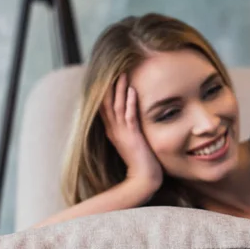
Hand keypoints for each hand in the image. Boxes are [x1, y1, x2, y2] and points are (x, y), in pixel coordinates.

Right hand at [100, 73, 162, 189]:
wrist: (143, 180)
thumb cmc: (141, 163)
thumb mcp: (132, 143)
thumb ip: (130, 131)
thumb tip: (133, 121)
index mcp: (113, 131)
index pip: (105, 107)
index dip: (106, 91)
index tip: (108, 76)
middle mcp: (114, 130)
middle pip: (108, 103)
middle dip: (110, 85)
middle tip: (114, 68)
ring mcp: (122, 133)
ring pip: (118, 107)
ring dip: (120, 90)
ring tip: (123, 74)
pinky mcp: (132, 137)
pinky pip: (130, 116)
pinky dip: (130, 103)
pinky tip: (132, 91)